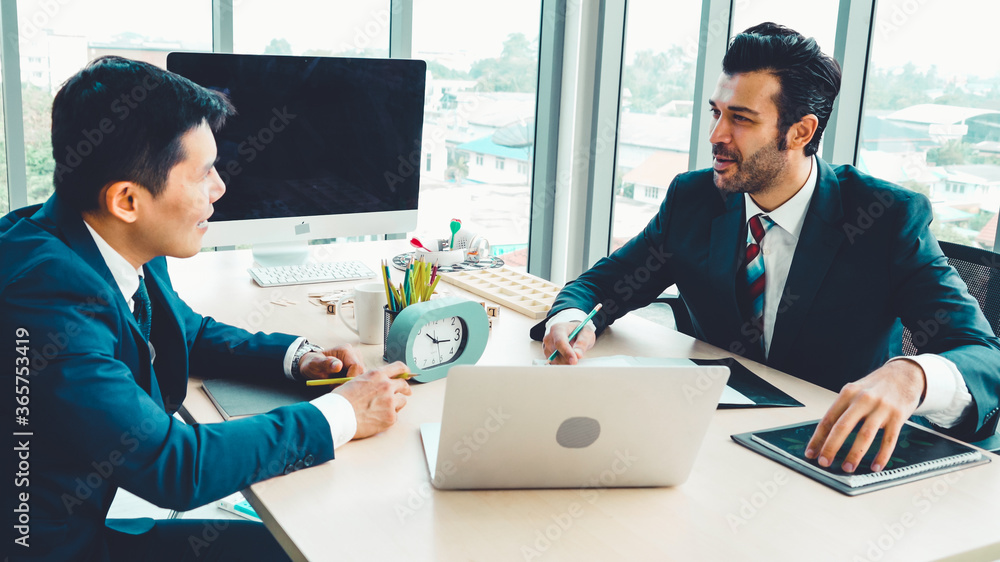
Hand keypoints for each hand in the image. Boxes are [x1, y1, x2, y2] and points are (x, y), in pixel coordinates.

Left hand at [299, 345, 365, 380]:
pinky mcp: (358, 367)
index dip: (350, 378)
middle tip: (334, 386)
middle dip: (348, 382)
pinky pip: (358, 378)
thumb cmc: (313, 363)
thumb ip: (325, 363)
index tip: (338, 385)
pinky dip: (349, 383)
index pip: (356, 366)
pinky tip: (339, 382)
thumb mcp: (315, 363)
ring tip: (335, 383)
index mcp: (345, 350)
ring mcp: (357, 360)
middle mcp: (354, 353)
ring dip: (348, 383)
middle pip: (361, 372)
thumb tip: (338, 366)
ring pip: (360, 376)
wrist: (313, 364)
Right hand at [333, 361, 412, 438]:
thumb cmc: (342, 400)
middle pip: (403, 385)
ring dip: (396, 404)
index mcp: (377, 375)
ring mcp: (390, 402)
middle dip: (404, 389)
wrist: (338, 416)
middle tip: (404, 393)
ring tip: (384, 409)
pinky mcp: (390, 417)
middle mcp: (386, 386)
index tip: (406, 375)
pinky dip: (389, 417)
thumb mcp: (356, 381)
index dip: (405, 371)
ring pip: (402, 400)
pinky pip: (396, 415)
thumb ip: (372, 380)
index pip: (399, 367)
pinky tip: (378, 418)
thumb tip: (379, 383)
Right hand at [543, 321, 595, 364]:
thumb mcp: (586, 333)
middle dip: (568, 359)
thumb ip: (582, 343)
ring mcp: (547, 347)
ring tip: (574, 355)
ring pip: (554, 360)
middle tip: (578, 359)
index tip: (574, 361)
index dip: (566, 352)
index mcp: (557, 328)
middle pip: (555, 353)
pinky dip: (563, 363)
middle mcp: (549, 337)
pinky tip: (569, 358)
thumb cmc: (580, 331)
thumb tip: (578, 355)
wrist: (576, 333)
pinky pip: (555, 363)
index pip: (559, 342)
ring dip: (566, 362)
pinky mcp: (548, 355)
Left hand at [805, 360, 925, 472]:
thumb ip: (843, 409)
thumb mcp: (855, 390)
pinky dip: (882, 456)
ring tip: (847, 468)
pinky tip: (875, 467)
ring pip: (865, 435)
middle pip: (843, 426)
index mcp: (848, 393)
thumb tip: (826, 436)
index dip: (818, 438)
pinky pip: (889, 440)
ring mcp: (882, 408)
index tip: (811, 452)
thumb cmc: (876, 386)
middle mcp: (863, 399)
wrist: (905, 374)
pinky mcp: (898, 417)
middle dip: (831, 447)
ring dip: (855, 454)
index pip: (828, 419)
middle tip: (824, 462)